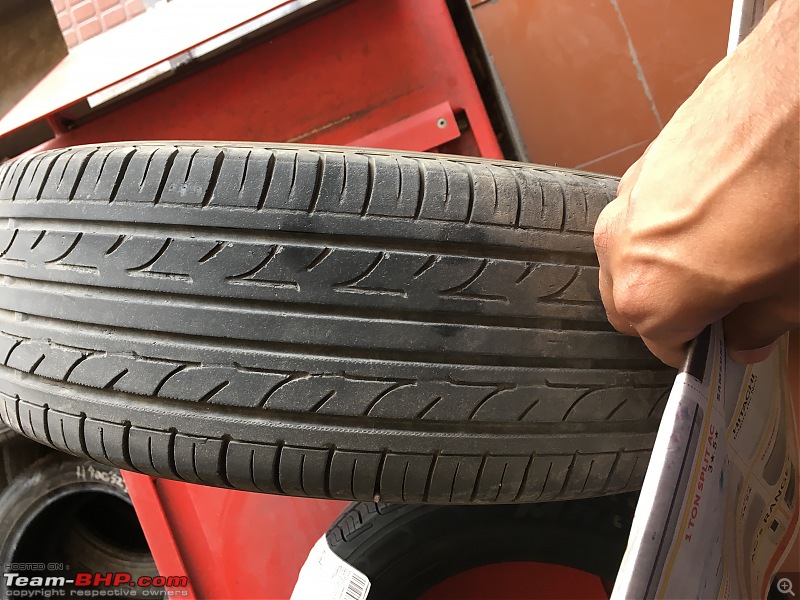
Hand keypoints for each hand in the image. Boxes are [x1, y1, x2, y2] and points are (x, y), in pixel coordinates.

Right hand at [593, 0, 798, 367]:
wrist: (788, 100)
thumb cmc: (789, 190)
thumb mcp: (791, 287)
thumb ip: (760, 328)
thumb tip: (746, 339)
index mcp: (649, 296)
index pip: (662, 347)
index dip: (697, 351)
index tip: (718, 346)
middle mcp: (619, 253)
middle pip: (630, 306)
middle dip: (668, 312)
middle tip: (718, 304)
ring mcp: (622, 207)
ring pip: (630, 261)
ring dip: (662, 269)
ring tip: (717, 252)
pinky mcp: (634, 172)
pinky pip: (639, 220)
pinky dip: (664, 230)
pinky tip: (711, 214)